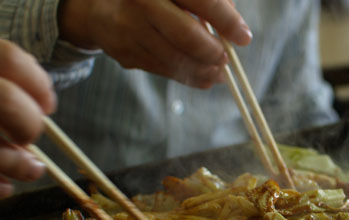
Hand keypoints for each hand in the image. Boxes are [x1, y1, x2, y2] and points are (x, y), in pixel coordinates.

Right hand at [0, 40, 55, 197]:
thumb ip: (0, 82)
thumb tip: (43, 105)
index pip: (6, 58)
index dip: (37, 83)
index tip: (47, 105)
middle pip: (6, 101)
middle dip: (28, 124)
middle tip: (28, 137)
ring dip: (19, 164)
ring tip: (33, 169)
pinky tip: (5, 185)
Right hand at [58, 0, 252, 87]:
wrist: (99, 7)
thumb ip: (209, 2)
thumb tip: (235, 29)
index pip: (200, 0)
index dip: (226, 21)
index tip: (244, 37)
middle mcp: (140, 3)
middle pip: (187, 36)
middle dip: (213, 52)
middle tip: (226, 57)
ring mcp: (130, 30)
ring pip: (177, 60)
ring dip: (205, 70)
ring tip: (219, 70)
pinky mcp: (127, 55)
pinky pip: (166, 71)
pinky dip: (190, 77)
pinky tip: (205, 76)